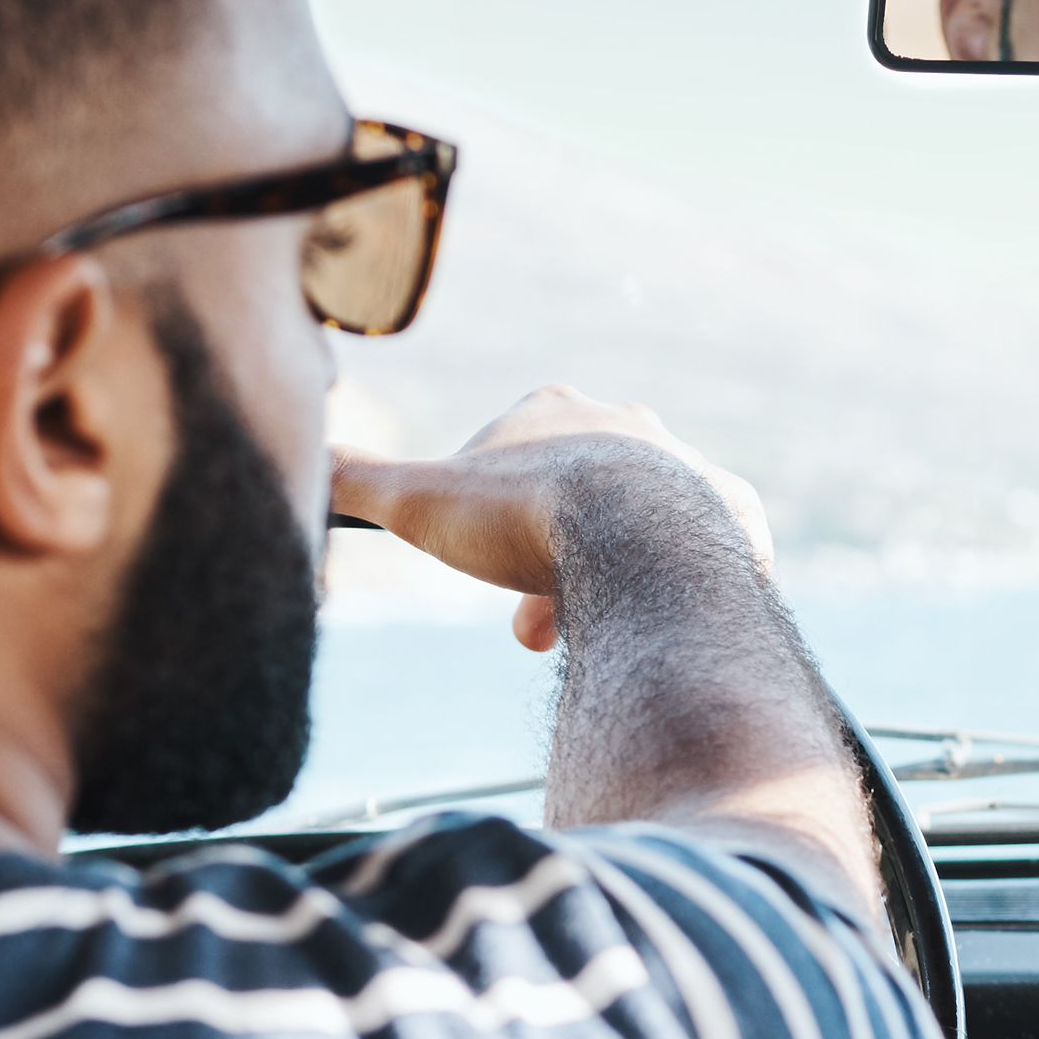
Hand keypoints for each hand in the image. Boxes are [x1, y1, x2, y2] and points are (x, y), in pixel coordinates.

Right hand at [332, 383, 771, 652]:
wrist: (638, 545)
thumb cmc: (523, 517)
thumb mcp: (416, 502)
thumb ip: (357, 480)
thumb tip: (307, 461)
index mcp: (550, 410)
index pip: (505, 459)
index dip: (482, 521)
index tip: (477, 568)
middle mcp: (623, 424)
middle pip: (569, 498)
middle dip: (542, 561)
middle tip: (532, 627)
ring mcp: (682, 466)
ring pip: (632, 528)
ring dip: (601, 578)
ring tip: (587, 629)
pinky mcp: (730, 515)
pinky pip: (705, 550)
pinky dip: (676, 584)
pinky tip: (657, 616)